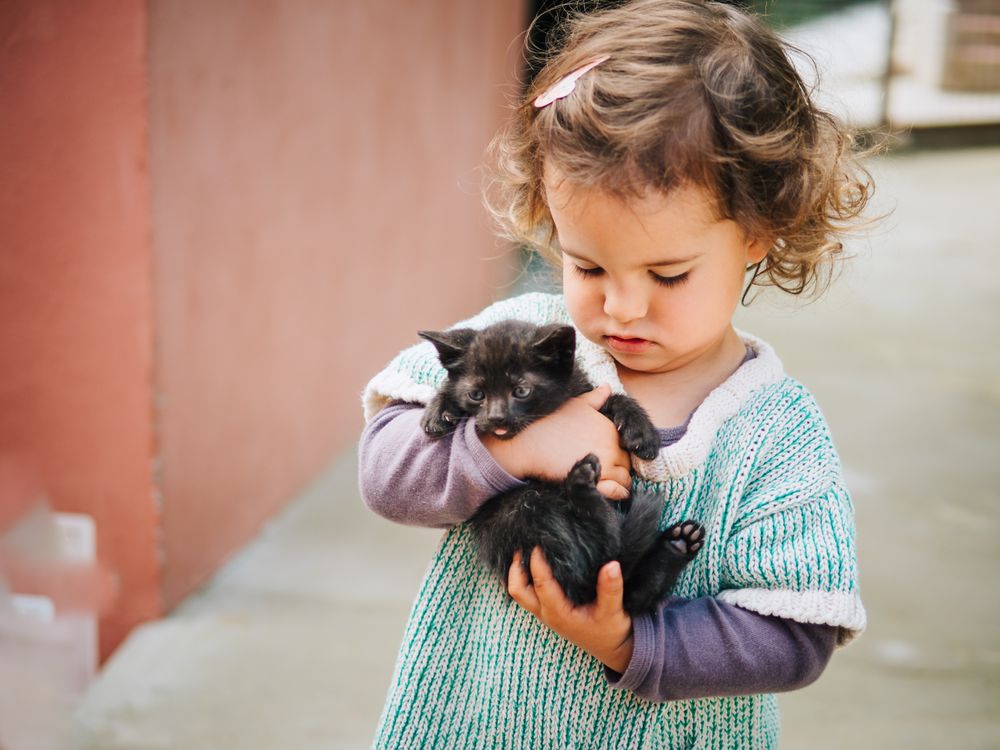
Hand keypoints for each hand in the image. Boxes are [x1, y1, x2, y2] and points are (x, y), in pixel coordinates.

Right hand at [483, 384, 631, 499]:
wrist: (530, 446)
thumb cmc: (549, 425)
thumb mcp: (574, 405)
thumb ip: (594, 398)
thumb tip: (607, 388)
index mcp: (609, 427)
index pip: (626, 443)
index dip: (617, 449)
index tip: (605, 454)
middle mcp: (611, 443)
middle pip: (626, 461)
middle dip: (618, 465)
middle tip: (603, 468)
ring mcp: (605, 462)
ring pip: (624, 477)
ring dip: (617, 480)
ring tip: (603, 479)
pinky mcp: (596, 480)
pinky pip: (617, 490)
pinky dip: (617, 492)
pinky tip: (609, 490)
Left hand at [508, 548, 633, 673]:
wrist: (612, 649)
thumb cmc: (611, 631)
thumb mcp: (614, 611)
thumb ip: (611, 588)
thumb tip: (612, 565)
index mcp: (559, 613)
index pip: (541, 584)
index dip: (537, 563)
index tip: (540, 543)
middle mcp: (547, 614)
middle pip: (518, 590)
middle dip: (516, 568)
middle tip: (524, 545)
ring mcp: (545, 613)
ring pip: (519, 593)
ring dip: (517, 573)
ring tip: (524, 550)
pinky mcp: (548, 611)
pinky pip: (527, 594)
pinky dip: (523, 579)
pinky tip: (529, 563)